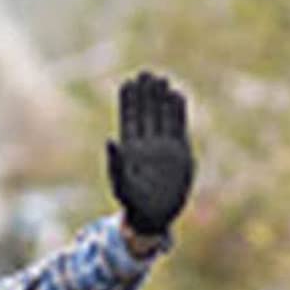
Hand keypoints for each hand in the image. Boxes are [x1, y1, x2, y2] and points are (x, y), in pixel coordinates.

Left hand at [107, 71, 194, 240]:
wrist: (155, 216)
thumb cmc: (132, 202)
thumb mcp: (120, 183)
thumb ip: (116, 162)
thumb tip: (110, 140)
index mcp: (130, 147)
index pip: (129, 118)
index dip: (130, 101)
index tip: (129, 82)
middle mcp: (147, 143)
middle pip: (146, 112)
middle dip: (146, 94)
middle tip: (146, 73)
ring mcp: (164, 146)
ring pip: (162, 116)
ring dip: (161, 98)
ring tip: (162, 79)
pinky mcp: (180, 151)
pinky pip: (179, 126)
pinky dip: (178, 111)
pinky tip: (177, 95)